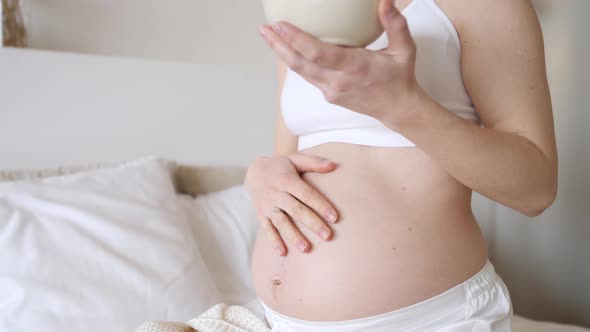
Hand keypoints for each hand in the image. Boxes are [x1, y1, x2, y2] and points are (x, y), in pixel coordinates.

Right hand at [244, 153, 338, 255]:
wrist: (254, 172)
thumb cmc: (282, 166)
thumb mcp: (296, 159)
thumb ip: (314, 162)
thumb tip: (333, 165)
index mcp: (287, 180)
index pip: (306, 194)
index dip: (320, 205)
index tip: (334, 217)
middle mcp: (276, 193)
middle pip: (296, 210)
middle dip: (312, 223)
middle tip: (327, 236)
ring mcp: (267, 206)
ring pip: (281, 222)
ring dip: (293, 236)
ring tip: (306, 249)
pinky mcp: (261, 215)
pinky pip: (267, 229)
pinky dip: (274, 241)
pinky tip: (283, 253)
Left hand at [258, 0, 420, 127]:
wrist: (397, 109)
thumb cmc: (400, 77)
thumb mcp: (404, 49)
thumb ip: (395, 24)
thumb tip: (386, 0)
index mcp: (355, 68)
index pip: (318, 54)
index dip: (296, 40)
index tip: (280, 25)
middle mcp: (338, 82)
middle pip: (300, 64)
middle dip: (279, 46)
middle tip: (264, 29)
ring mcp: (331, 91)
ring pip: (300, 72)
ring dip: (282, 53)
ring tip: (268, 36)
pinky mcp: (329, 96)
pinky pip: (308, 76)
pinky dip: (295, 61)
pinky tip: (287, 49)